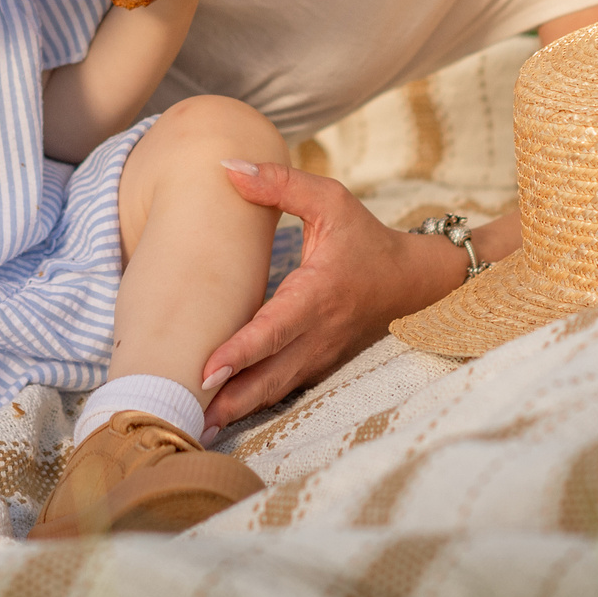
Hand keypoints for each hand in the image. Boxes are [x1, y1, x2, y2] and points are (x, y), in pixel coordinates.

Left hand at [198, 161, 461, 428]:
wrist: (412, 282)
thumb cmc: (364, 238)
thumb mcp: (329, 200)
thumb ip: (278, 184)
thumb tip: (227, 168)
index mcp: (318, 295)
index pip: (275, 330)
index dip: (240, 352)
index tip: (206, 370)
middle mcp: (319, 334)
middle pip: (269, 376)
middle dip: (229, 398)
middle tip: (185, 414)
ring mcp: (320, 356)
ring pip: (274, 390)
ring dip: (236, 409)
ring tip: (195, 428)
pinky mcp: (318, 365)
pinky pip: (282, 388)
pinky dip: (253, 403)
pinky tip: (221, 415)